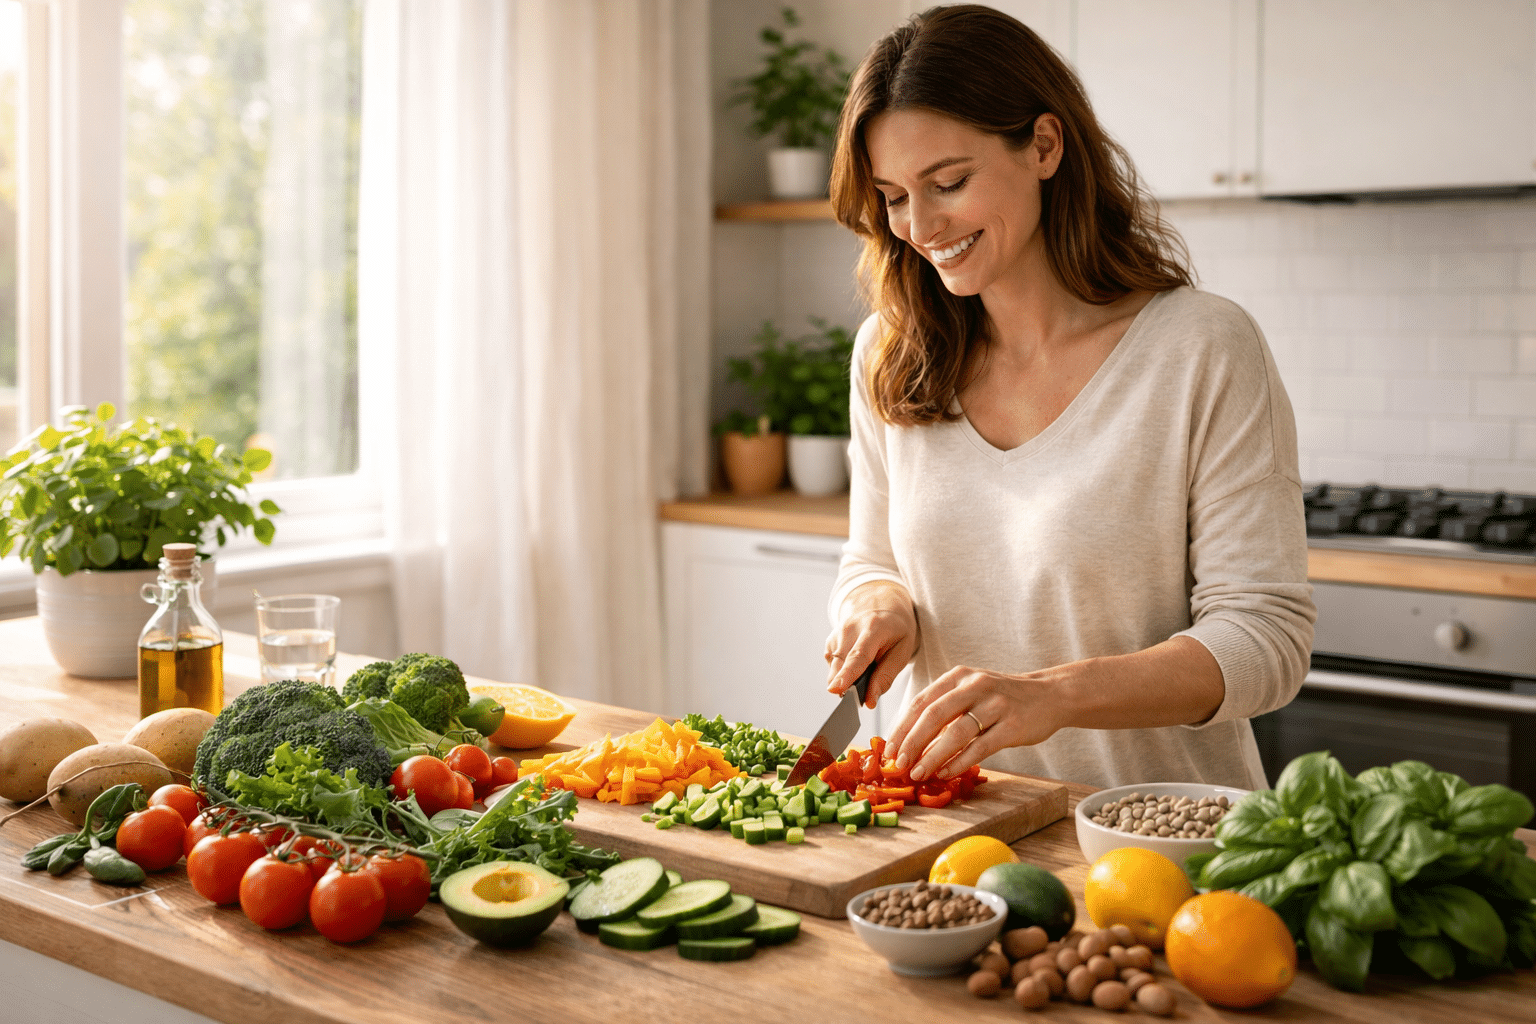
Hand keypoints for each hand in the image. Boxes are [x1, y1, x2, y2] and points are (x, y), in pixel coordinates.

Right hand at [825, 580, 916, 708]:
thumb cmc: (896, 629)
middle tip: (865, 692)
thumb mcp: (903, 650)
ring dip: (848, 679)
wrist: (882, 603)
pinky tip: (858, 662)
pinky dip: (844, 672)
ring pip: (834, 670)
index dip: (846, 675)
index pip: (858, 656)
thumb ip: (886, 677)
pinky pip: (833, 667)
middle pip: (841, 666)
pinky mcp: (830, 642)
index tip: (835, 691)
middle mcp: (850, 628)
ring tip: (868, 668)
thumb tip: (869, 701)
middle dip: (848, 687)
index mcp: (874, 628)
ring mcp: (837, 634)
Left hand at [885, 663, 1070, 781]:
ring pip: (957, 732)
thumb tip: (909, 740)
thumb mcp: (971, 691)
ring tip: (918, 773)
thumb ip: (944, 708)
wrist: (1050, 695)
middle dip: (912, 742)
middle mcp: (975, 685)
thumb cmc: (1002, 698)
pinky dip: (960, 761)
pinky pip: (981, 746)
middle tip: (899, 764)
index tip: (889, 749)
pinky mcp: (1013, 725)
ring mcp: (996, 704)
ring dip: (933, 756)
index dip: (902, 727)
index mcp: (959, 676)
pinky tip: (946, 773)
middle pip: (934, 715)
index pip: (921, 701)